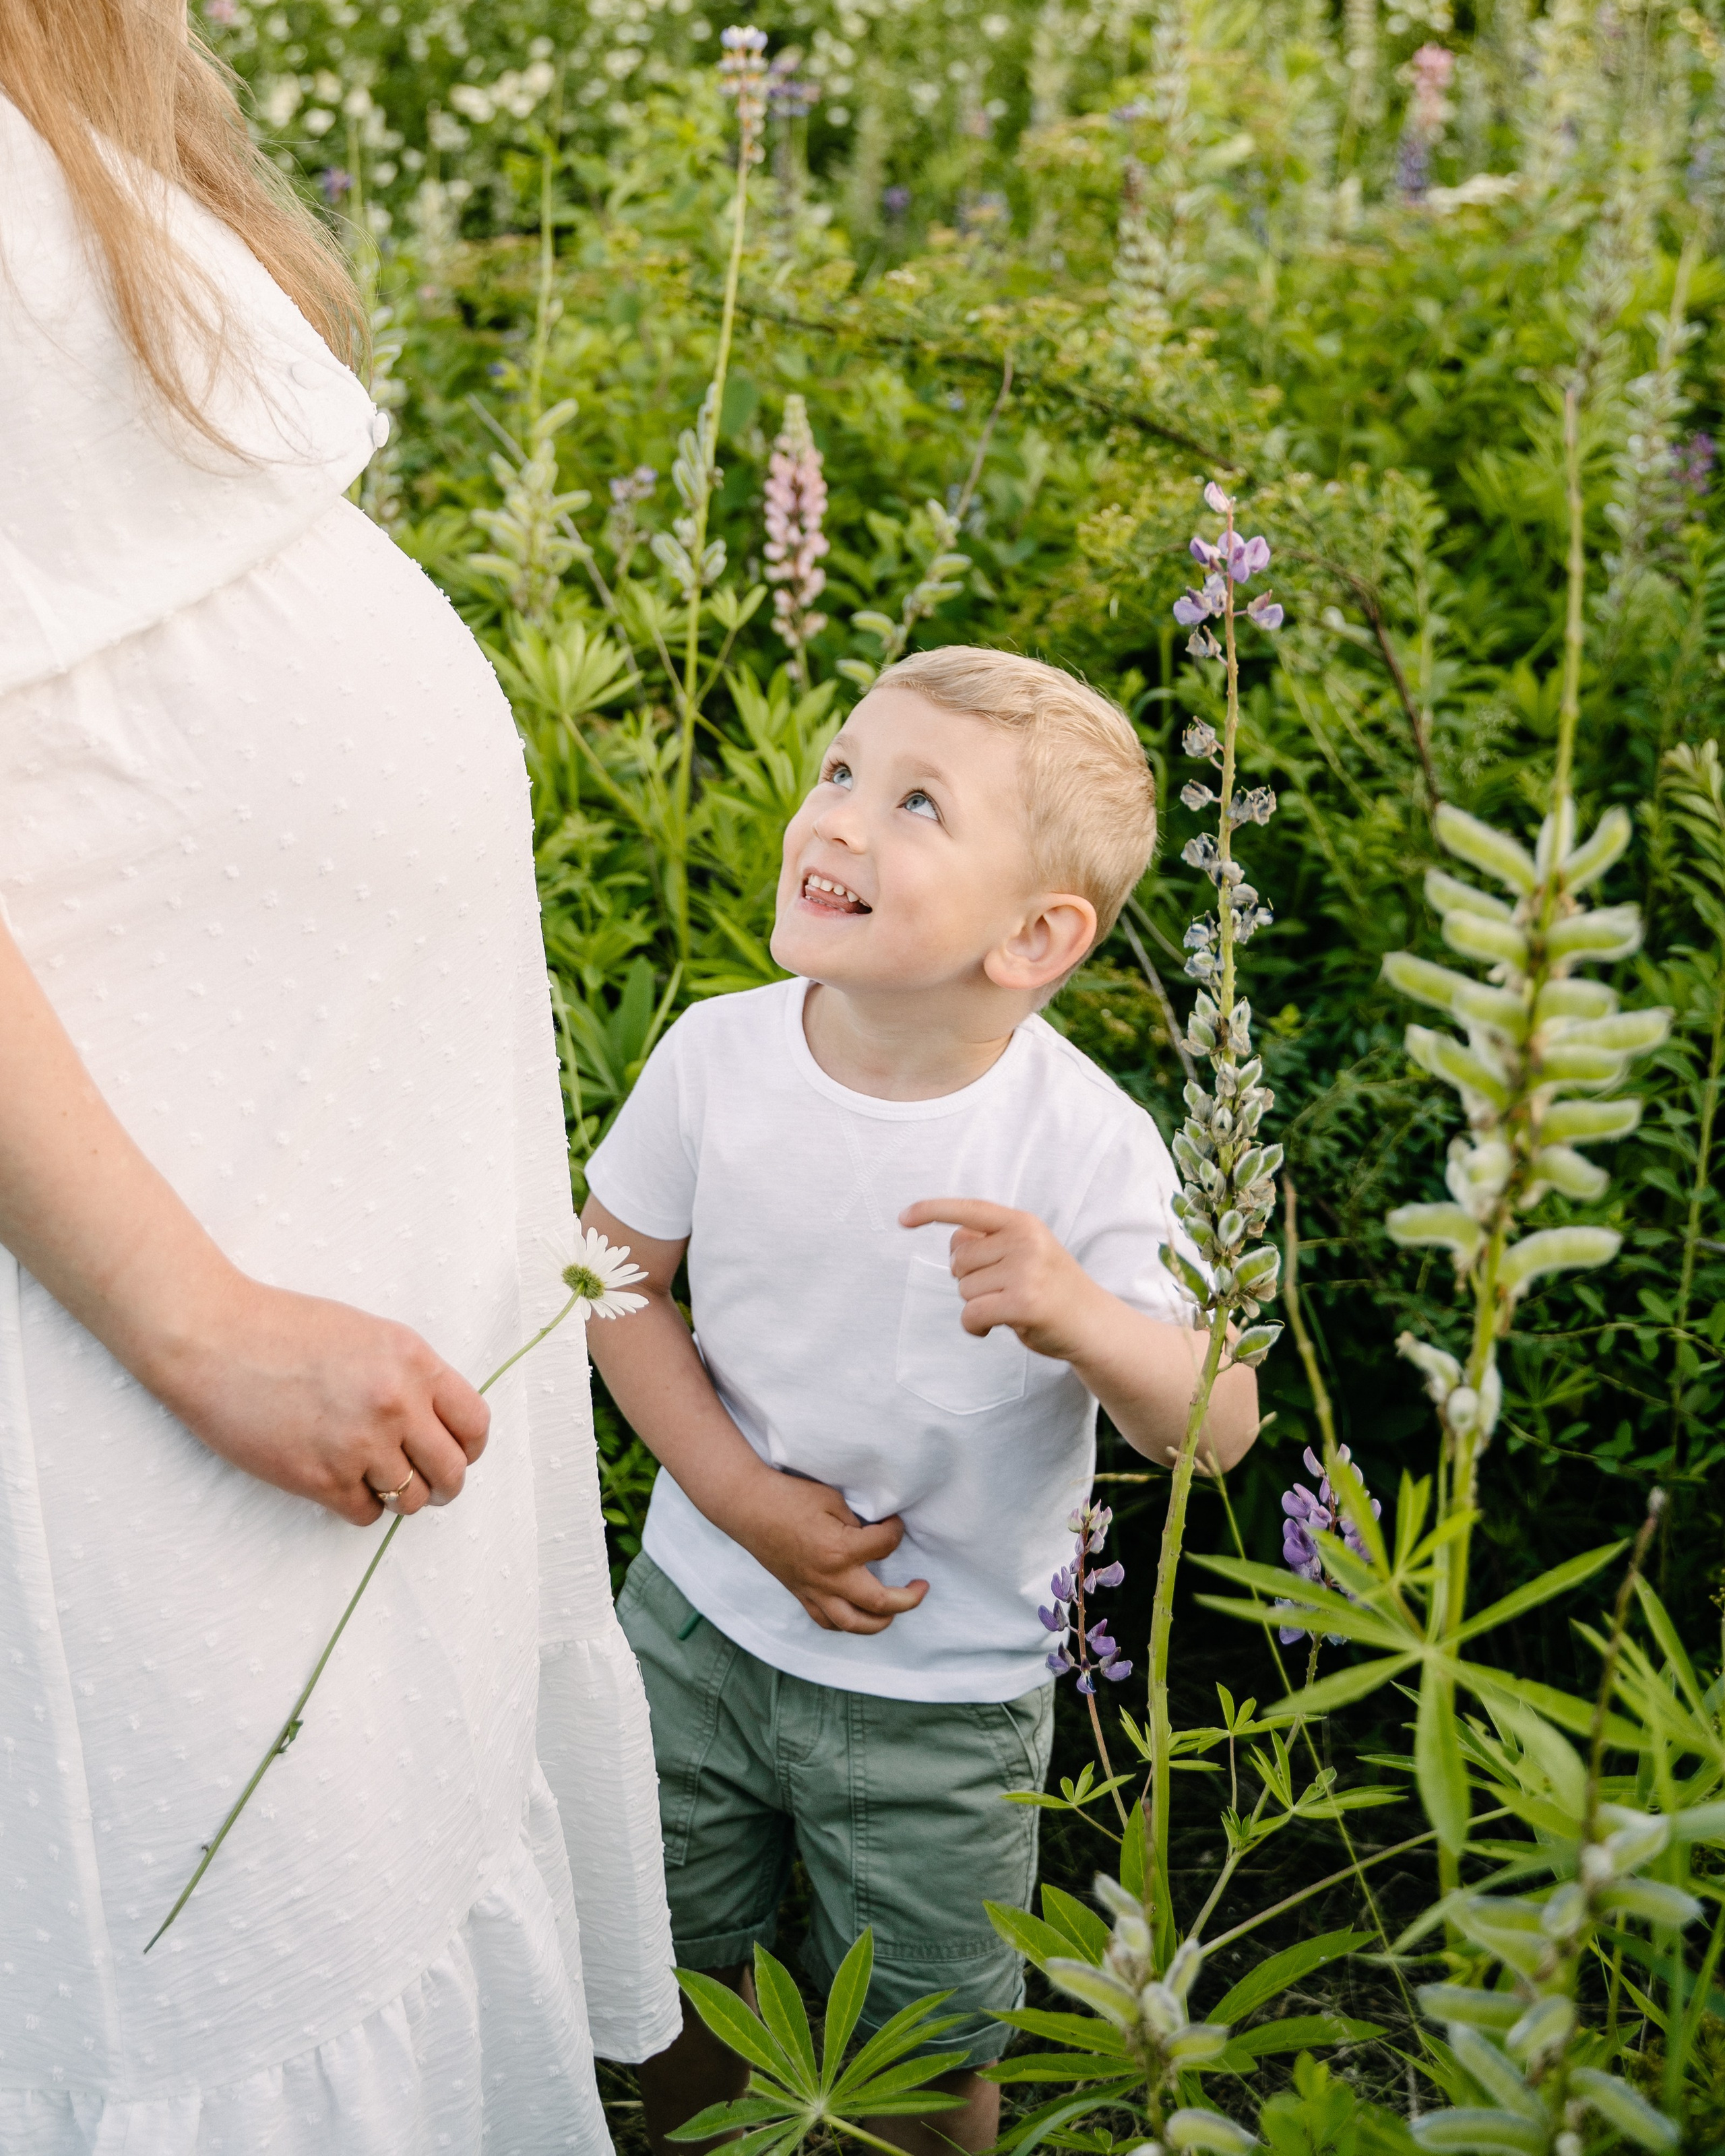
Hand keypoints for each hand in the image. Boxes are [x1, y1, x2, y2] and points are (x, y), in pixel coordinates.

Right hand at [148, 1271, 490, 1525]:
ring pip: (410, 1500)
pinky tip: (339, 1482)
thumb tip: (436, 1421)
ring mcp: (359, 1445)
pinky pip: (364, 1514)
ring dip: (399, 1496)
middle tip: (425, 1482)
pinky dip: (358, 1505)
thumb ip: (410, 1375)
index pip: (474, 1424)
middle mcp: (396, 1405)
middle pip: (451, 1472)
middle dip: (443, 1483)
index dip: (469, 1446)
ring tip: (375, 1478)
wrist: (214, 1340)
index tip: (456, 1452)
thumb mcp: (369, 1335)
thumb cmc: (285, 1329)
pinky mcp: (319, 1479)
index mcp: (414, 1362)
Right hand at [720, 1466, 929, 1634]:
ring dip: (879, 1622)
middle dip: (908, 1598)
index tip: (894, 1521)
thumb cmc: (789, 1497)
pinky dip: (845, 1622)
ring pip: (852, 1624)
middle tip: (921, 1587)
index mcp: (840, 1550)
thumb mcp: (832, 1500)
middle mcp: (829, 1578)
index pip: (885, 1545)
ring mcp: (813, 1590)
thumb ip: (857, 1522)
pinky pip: (825, 1620)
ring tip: (893, 1610)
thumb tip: (874, 1535)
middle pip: (880, 1603)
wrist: (747, 1506)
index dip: (896, 1529)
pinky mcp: (799, 1593)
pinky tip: (856, 1613)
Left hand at [898, 1198, 1104, 1361]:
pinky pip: (971, 1314)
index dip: (931, 1210)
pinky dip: (975, 1326)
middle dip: (970, 1281)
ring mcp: (1026, 1271)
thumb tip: (955, 1243)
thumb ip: (993, 1243)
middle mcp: (1025, 1241)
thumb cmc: (1051, 1289)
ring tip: (1008, 1306)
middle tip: (1002, 1290)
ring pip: (964, 1289)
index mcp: (1023, 1223)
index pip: (969, 1210)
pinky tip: (994, 1327)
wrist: (1092, 1323)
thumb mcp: (1027, 1252)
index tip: (903, 1217)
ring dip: (977, 1305)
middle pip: (958, 1260)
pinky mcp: (1023, 1303)